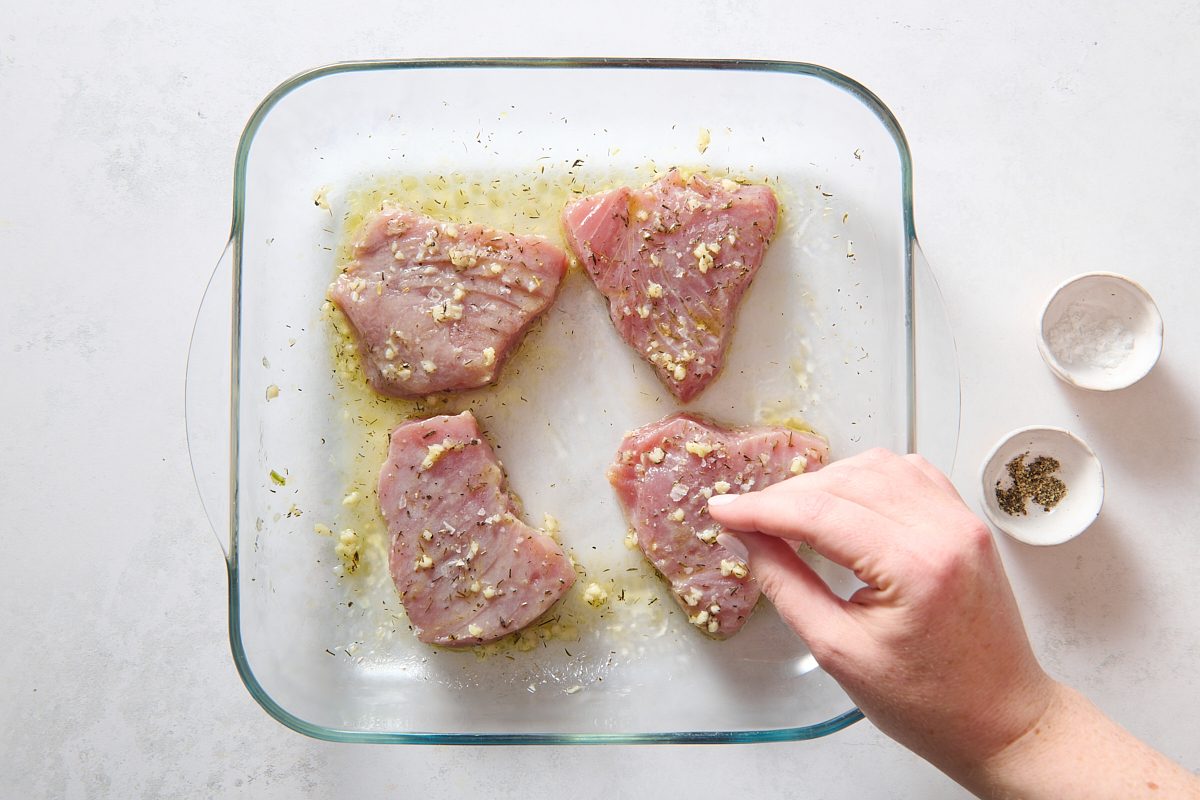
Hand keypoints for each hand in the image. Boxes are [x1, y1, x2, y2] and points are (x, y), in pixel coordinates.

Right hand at [707, 448, 1054, 776]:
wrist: (1000, 719)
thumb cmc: (926, 702)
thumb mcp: (838, 650)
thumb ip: (786, 584)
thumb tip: (749, 538)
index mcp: (915, 566)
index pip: (820, 513)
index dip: (761, 508)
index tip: (723, 509)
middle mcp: (944, 530)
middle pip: (844, 481)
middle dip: (787, 495)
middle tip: (748, 518)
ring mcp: (961, 520)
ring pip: (876, 466)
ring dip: (826, 481)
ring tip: (791, 513)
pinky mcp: (966, 521)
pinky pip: (909, 473)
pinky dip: (867, 478)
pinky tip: (843, 502)